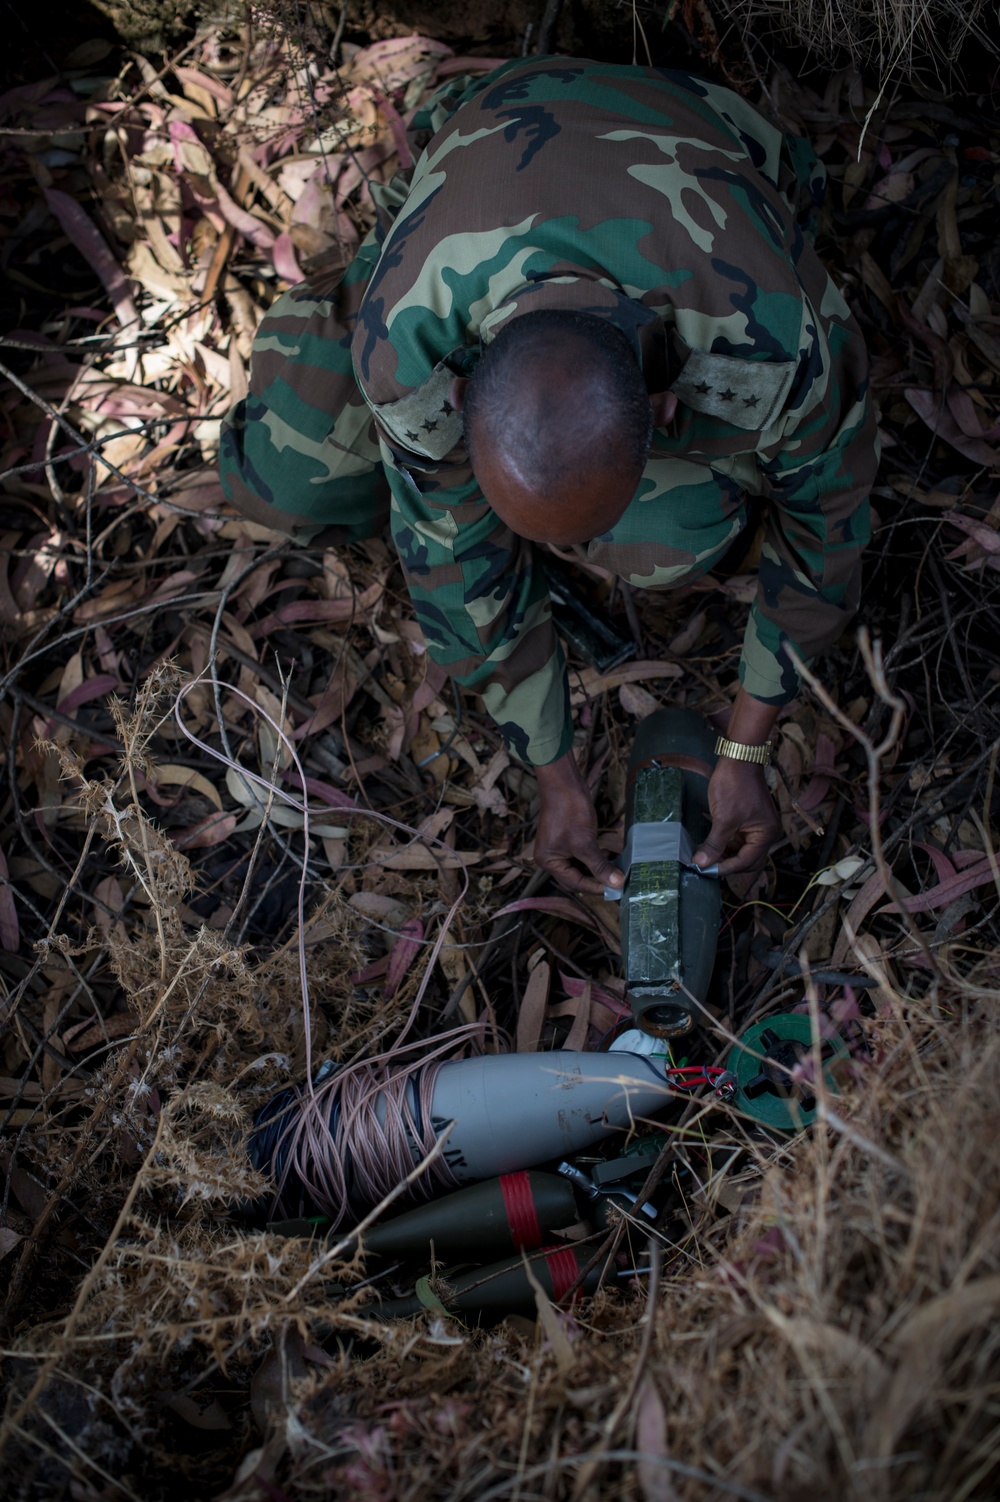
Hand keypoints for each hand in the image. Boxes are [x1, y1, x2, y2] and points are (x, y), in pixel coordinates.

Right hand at [533, 750, 623, 895]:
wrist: (564, 784)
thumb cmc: (569, 812)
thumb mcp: (585, 843)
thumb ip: (600, 865)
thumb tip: (616, 884)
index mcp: (548, 862)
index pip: (574, 883)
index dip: (595, 887)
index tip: (616, 888)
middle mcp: (550, 858)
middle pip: (575, 878)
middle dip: (596, 880)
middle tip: (616, 881)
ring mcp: (558, 848)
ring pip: (580, 866)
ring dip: (597, 868)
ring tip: (616, 869)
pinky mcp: (567, 838)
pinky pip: (581, 855)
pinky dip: (594, 857)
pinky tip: (609, 855)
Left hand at [692, 758, 780, 875]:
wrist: (738, 759)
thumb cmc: (734, 785)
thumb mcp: (723, 818)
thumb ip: (714, 844)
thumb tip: (701, 864)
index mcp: (766, 834)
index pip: (746, 862)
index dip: (725, 868)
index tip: (705, 871)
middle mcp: (766, 834)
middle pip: (747, 861)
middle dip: (727, 865)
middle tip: (705, 867)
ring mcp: (758, 828)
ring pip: (742, 853)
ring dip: (725, 857)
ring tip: (705, 858)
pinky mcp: (749, 822)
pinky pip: (738, 842)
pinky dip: (725, 846)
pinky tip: (710, 847)